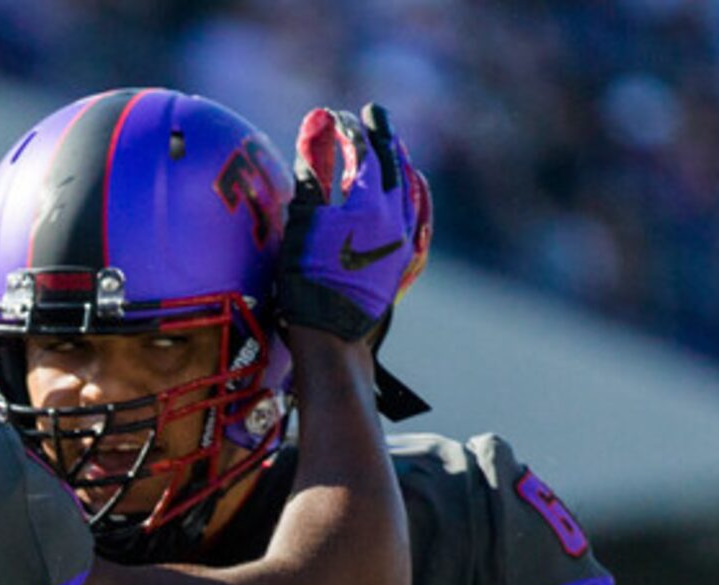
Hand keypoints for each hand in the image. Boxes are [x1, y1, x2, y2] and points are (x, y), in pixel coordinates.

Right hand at [277, 103, 430, 342]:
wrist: (334, 337)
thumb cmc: (308, 283)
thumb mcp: (301, 227)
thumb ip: (311, 177)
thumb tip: (315, 130)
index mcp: (370, 204)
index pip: (363, 152)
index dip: (348, 130)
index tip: (335, 114)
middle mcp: (395, 217)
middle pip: (394, 163)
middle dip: (382, 134)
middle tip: (373, 113)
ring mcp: (403, 240)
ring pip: (410, 188)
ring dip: (399, 162)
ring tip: (392, 146)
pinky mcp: (403, 261)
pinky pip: (417, 215)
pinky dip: (412, 194)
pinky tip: (410, 190)